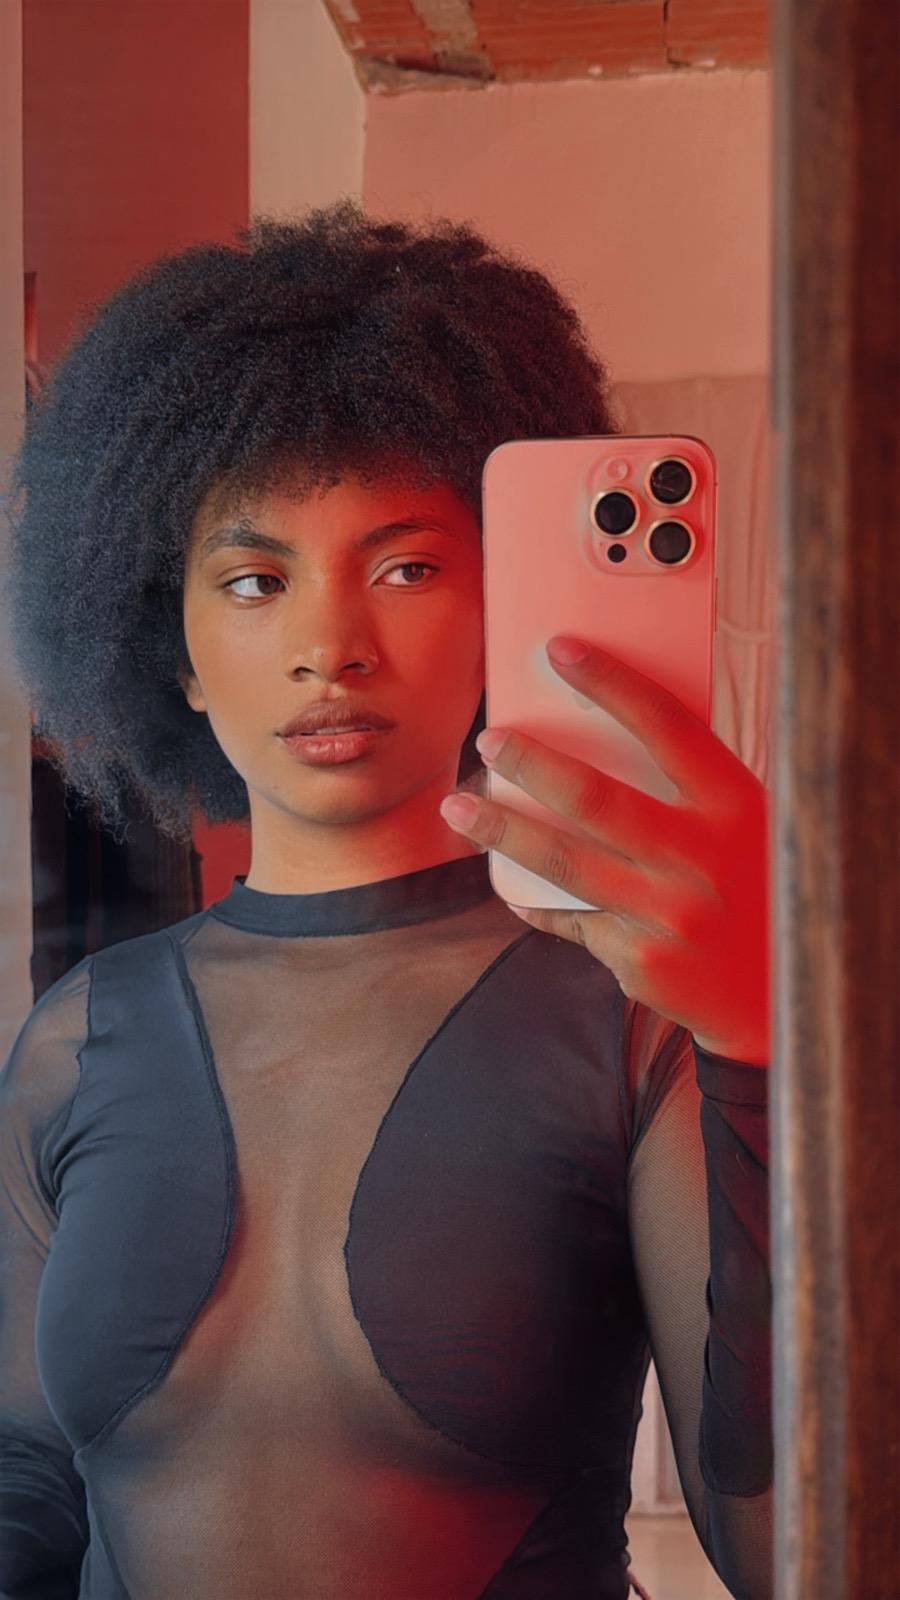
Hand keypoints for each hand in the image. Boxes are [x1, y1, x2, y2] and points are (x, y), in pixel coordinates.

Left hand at [439, 636, 769, 1065]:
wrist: (785, 993)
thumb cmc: (758, 888)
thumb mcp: (748, 827)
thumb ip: (691, 791)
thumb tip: (599, 735)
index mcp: (735, 807)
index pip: (667, 728)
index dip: (611, 684)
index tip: (560, 650)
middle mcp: (702, 858)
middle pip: (594, 798)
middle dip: (531, 764)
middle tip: (490, 742)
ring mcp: (669, 914)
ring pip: (563, 863)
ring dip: (501, 831)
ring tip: (459, 809)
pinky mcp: (642, 962)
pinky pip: (572, 919)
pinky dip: (539, 900)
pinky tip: (514, 886)